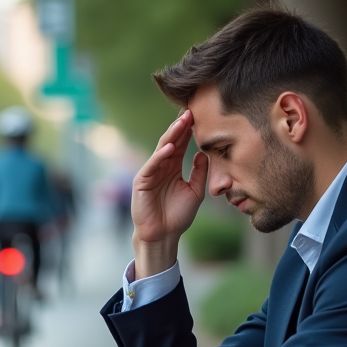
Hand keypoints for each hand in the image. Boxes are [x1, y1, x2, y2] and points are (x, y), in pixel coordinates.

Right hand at [132, 110, 207, 277]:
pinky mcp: (141, 181)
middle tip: (190, 111)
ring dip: (171, 135)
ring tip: (181, 122)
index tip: (199, 116)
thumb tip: (204, 153)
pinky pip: (152, 165)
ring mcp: (150, 172)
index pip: (180, 144)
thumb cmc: (178, 216)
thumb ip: (200, 173)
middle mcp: (161, 166)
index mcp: (173, 167)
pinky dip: (160, 156)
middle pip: (171, 141)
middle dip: (180, 127)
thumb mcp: (195, 192)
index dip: (188, 131)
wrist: (163, 235)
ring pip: (161, 149)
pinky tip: (169, 147)